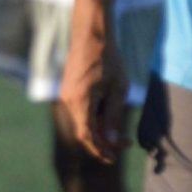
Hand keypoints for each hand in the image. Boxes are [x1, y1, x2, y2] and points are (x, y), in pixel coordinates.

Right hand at [63, 3, 129, 162]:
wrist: (92, 33)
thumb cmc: (109, 59)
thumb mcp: (118, 89)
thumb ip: (113, 116)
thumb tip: (112, 141)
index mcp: (80, 101)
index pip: (87, 136)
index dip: (100, 150)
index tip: (114, 158)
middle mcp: (68, 100)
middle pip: (83, 131)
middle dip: (103, 142)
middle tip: (125, 144)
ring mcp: (66, 94)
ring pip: (82, 121)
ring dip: (100, 129)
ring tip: (121, 127)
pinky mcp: (69, 89)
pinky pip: (80, 110)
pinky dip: (94, 117)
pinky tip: (109, 111)